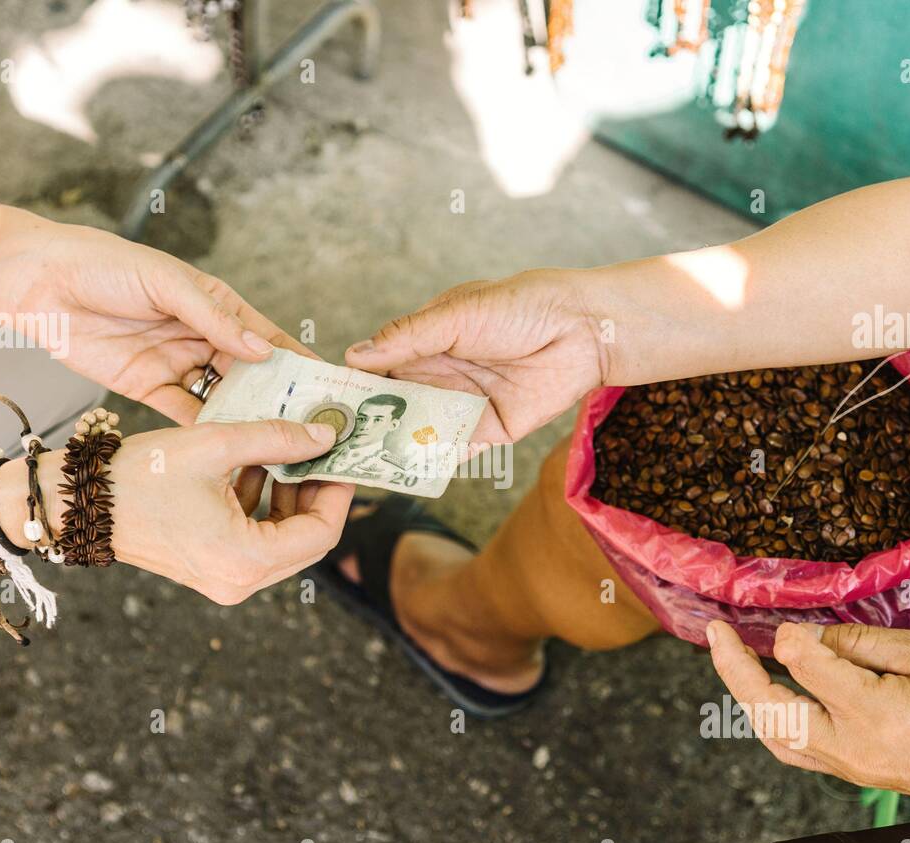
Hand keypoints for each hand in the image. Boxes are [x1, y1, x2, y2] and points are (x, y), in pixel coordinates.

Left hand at [0, 209, 315, 423]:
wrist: (35, 282)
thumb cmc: (102, 264)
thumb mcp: (165, 283)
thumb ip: (215, 320)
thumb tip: (263, 351)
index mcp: (216, 304)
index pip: (267, 338)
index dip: (298, 363)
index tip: (327, 388)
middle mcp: (203, 335)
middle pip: (251, 375)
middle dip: (279, 400)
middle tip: (310, 428)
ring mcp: (177, 363)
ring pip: (223, 398)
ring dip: (247, 418)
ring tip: (277, 445)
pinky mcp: (148, 387)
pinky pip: (185, 413)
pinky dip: (206, 429)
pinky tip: (229, 447)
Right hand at [39, 419, 351, 603]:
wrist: (81, 503)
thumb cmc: (139, 476)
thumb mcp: (216, 446)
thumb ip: (277, 439)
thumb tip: (325, 437)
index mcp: (246, 560)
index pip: (322, 532)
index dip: (338, 491)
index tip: (342, 456)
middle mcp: (240, 582)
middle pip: (306, 540)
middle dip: (315, 492)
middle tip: (320, 450)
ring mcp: (227, 580)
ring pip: (283, 539)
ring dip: (288, 495)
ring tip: (283, 450)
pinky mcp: (213, 569)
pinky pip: (257, 540)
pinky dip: (262, 504)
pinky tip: (253, 465)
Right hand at [345, 269, 608, 443]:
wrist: (585, 331)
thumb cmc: (521, 306)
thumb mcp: (457, 314)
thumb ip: (407, 338)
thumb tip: (354, 355)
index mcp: (427, 342)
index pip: (380, 367)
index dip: (355, 384)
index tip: (324, 402)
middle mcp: (441, 375)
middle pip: (395, 405)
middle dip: (370, 422)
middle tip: (336, 442)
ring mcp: (464, 405)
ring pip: (421, 431)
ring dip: (397, 444)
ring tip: (365, 462)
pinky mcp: (491, 432)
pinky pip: (456, 450)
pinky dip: (435, 460)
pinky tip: (410, 469)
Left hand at [704, 621, 909, 814]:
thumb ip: (859, 643)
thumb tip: (804, 637)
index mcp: (872, 713)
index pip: (806, 667)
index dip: (793, 638)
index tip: (794, 623)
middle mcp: (849, 747)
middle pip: (769, 710)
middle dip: (734, 668)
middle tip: (715, 633)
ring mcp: (844, 767)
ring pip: (772, 735)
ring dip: (744, 695)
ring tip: (728, 657)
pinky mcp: (846, 774)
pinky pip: (791, 749)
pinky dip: (768, 719)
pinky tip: (760, 692)